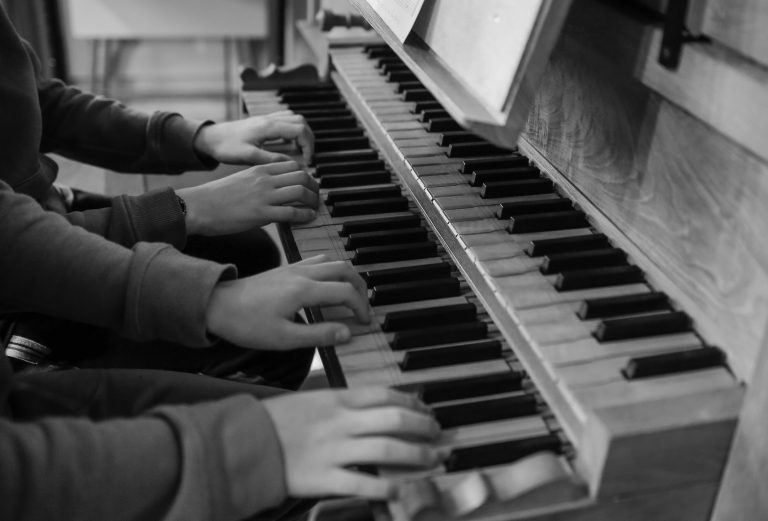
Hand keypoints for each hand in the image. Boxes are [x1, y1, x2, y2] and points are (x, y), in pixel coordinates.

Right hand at [176, 160, 318, 235]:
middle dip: (314, 186)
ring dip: (313, 200)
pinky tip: (309, 218)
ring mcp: (264, 196)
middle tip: (316, 196)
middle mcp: (264, 180)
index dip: (305, 175)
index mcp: (259, 169)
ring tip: (315, 207)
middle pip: (301, 175)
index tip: (308, 184)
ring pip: (300, 191)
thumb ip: (259, 180)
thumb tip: (274, 188)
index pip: (292, 165)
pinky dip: (305, 215)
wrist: (198, 207)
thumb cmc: (216, 197)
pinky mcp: (262, 214)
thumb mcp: (241, 180)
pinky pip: (292, 212)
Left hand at [194, 111, 313, 164]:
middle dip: (309, 139)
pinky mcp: (264, 121)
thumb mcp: (247, 157)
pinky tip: (289, 144)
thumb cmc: (226, 147)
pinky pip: (286, 120)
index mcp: (267, 126)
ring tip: (300, 152)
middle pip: (301, 121)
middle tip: (307, 156)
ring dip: (302, 134)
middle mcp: (269, 119)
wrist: (211, 138)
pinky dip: (294, 131)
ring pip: (295, 119)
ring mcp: (267, 118)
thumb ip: (270, 159)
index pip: (299, 129)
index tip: (306, 160)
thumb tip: (292, 164)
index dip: (308, 145)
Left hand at [206, 255, 370, 349]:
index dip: (360, 307)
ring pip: (332, 262)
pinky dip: (332, 271)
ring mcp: (293, 268)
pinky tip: (328, 286)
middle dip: (361, 287)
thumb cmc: (246, 324)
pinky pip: (318, 262)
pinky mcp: (285, 269)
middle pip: (344, 269)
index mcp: (304, 290)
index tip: (364, 323)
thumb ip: (318, 335)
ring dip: (347, 276)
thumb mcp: (284, 338)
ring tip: (351, 296)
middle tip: (365, 306)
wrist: (216, 305)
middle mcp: (302, 273)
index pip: (345, 292)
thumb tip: (347, 334)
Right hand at [263, 388, 444, 499]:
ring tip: (431, 460)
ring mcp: (333, 450)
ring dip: (415, 455)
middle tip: (437, 433)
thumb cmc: (275, 421)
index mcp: (335, 399)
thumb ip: (341, 404)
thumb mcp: (310, 401)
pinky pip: (363, 483)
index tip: (425, 408)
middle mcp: (339, 422)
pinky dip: (386, 488)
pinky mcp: (323, 478)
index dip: (411, 400)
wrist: (242, 442)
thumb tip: (373, 407)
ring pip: (386, 450)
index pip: (384, 394)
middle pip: (394, 419)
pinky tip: (400, 490)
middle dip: (422, 426)